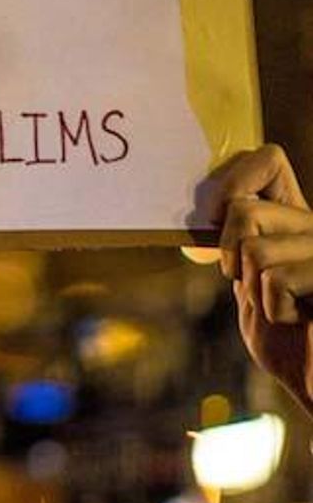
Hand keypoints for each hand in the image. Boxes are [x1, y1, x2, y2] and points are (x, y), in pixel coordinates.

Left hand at [197, 144, 312, 415]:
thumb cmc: (288, 343)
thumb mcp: (252, 288)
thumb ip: (236, 252)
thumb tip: (200, 215)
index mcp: (298, 219)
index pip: (267, 159)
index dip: (232, 181)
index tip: (216, 218)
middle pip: (243, 210)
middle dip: (232, 257)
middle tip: (257, 288)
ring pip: (255, 250)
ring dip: (257, 293)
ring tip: (286, 311)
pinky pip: (276, 279)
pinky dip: (275, 311)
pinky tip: (302, 321)